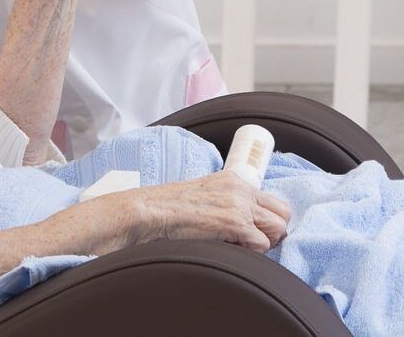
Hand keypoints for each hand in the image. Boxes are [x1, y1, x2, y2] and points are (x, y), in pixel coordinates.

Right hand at [135, 170, 291, 252]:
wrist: (149, 211)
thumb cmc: (168, 208)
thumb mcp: (203, 196)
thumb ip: (226, 203)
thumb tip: (243, 224)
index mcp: (233, 181)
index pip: (272, 202)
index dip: (267, 221)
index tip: (253, 231)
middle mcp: (240, 189)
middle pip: (283, 215)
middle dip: (272, 232)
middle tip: (249, 241)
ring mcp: (239, 205)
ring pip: (278, 230)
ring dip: (263, 242)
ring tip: (238, 245)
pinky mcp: (235, 222)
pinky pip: (262, 244)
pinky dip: (250, 252)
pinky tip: (228, 247)